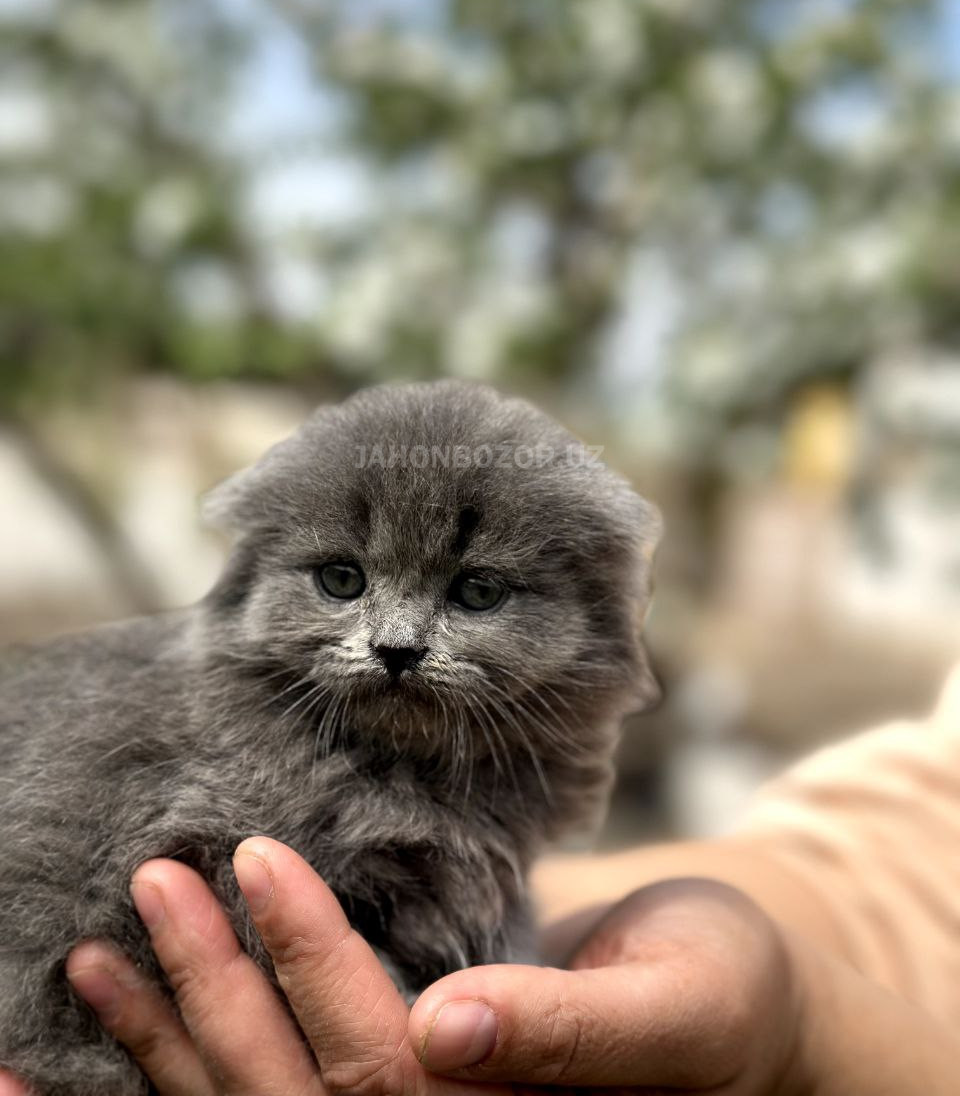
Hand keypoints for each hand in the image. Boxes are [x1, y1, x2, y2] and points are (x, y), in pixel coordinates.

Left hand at [0, 839, 810, 1095]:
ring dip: (171, 1041)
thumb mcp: (678, 1006)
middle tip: (153, 882)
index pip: (380, 1076)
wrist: (736, 1008)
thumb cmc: (726, 997)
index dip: (311, 970)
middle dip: (210, 998)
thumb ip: (573, 1033)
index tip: (261, 858)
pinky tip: (134, 1011)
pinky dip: (188, 1060)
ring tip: (96, 953)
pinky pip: (280, 1086)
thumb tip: (448, 1027)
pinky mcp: (400, 1093)